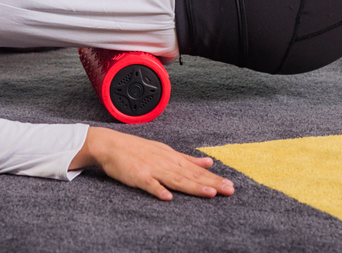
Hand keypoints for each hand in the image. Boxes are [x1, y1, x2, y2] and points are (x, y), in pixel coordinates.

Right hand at [69, 127, 234, 200]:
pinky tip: (168, 197)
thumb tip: (208, 162)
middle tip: (229, 190)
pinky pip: (149, 184)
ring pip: (176, 179)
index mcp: (173, 158)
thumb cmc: (137, 149)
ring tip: (210, 193)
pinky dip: (158, 190)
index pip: (197, 171)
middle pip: (192, 176)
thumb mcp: (165, 151)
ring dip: (193, 186)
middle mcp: (166, 162)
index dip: (214, 178)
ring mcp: (153, 169)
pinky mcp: (138, 176)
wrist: (111, 144)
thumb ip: (187, 159)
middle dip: (211, 183)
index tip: (230, 185)